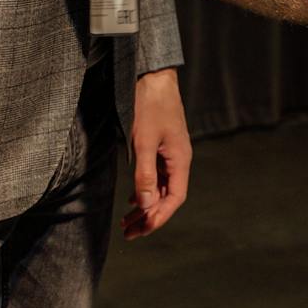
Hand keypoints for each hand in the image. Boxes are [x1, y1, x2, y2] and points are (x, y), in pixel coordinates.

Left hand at [124, 68, 191, 240]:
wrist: (151, 75)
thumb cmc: (148, 105)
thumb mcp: (143, 141)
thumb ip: (145, 175)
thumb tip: (146, 207)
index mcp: (180, 159)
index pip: (175, 198)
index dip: (158, 217)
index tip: (140, 230)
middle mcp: (178, 158)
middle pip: (168, 196)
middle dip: (149, 217)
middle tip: (128, 233)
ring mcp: (170, 152)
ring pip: (161, 187)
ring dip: (146, 206)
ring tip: (127, 222)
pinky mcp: (160, 145)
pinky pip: (156, 175)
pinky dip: (145, 190)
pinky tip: (133, 198)